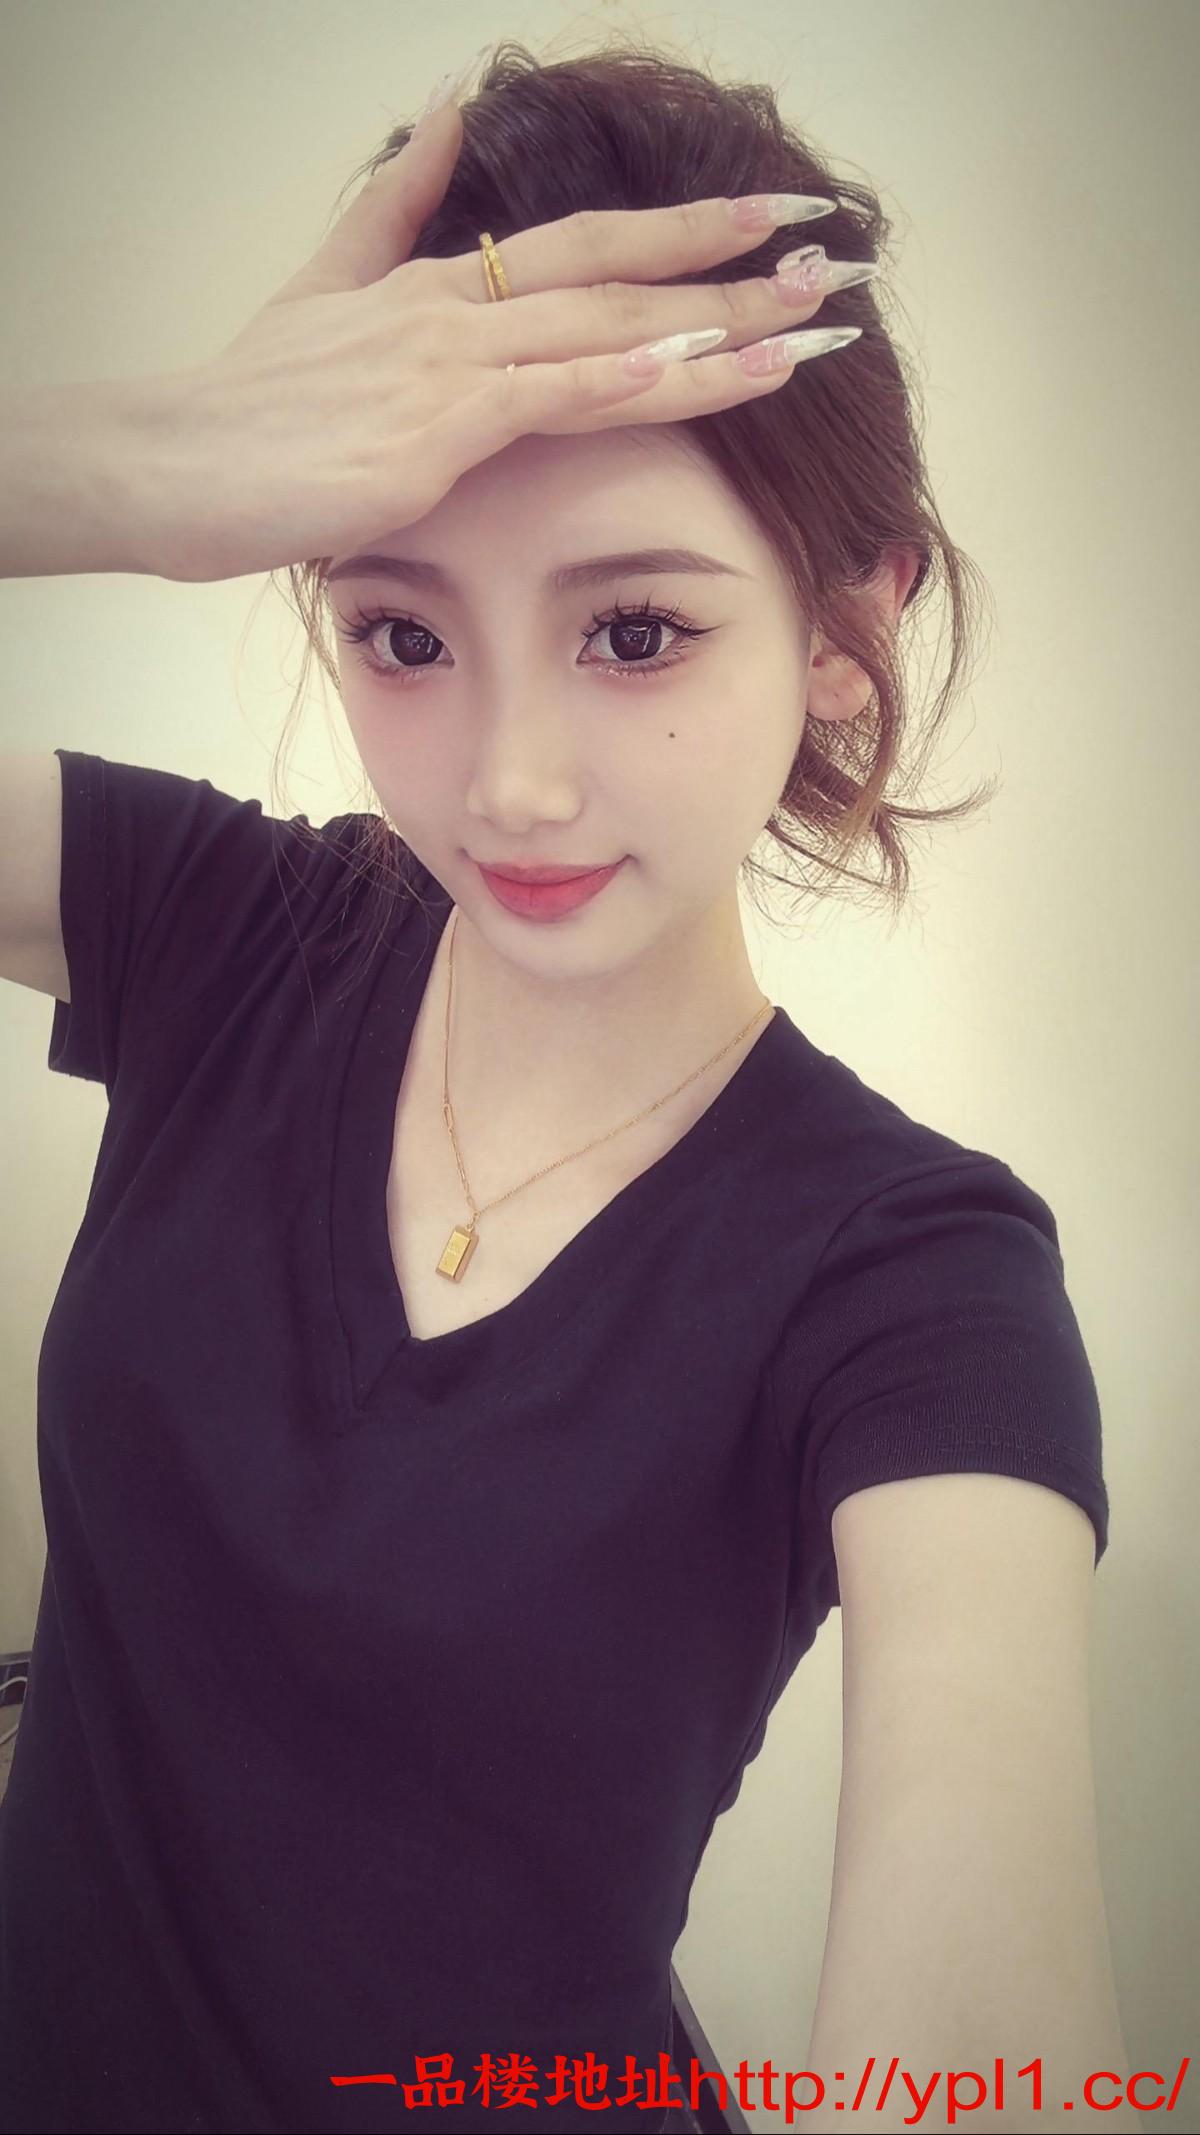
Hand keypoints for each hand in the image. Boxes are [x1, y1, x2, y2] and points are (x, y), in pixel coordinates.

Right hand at [148, 100, 860, 583]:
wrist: (165, 465)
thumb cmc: (242, 409)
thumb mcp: (318, 292)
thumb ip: (388, 210)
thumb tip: (449, 116)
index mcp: (438, 292)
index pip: (585, 249)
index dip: (682, 231)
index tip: (767, 217)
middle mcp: (457, 315)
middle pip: (619, 276)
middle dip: (734, 266)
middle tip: (833, 258)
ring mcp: (449, 368)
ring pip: (608, 334)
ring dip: (717, 328)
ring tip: (810, 325)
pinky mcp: (434, 433)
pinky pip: (555, 396)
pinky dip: (632, 379)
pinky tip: (702, 369)